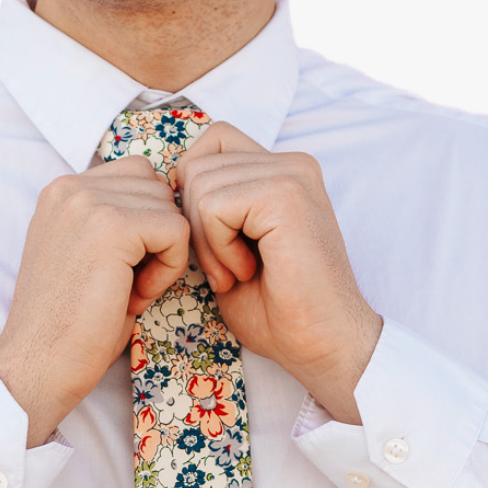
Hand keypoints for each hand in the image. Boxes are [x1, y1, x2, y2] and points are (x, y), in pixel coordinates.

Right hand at [0, 160, 190, 445]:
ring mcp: (87, 202)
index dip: (146, 224)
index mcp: (62, 191)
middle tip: (130, 283)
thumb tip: (172, 205)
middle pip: (158, 187)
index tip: (124, 269)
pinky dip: (168, 270)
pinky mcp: (110, 227)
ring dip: (163, 254)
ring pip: (170, 209)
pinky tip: (135, 298)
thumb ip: (117, 221)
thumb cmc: (69, 325)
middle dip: (158, 235)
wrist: (37, 364)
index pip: (137, 176)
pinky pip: (177, 232)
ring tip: (129, 291)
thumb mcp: (90, 256)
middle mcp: (70, 186)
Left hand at [174, 124, 382, 422]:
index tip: (212, 243)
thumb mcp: (231, 247)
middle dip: (195, 224)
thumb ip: (209, 207)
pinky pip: (214, 206)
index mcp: (282, 170)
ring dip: (207, 241)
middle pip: (197, 164)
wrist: (322, 344)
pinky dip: (218, 248)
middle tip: (229, 269)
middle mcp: (291, 163)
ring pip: (200, 185)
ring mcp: (292, 174)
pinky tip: (247, 272)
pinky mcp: (286, 195)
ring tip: (240, 272)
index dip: (193, 191)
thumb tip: (165, 184)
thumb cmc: (278, 309)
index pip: (212, 142)